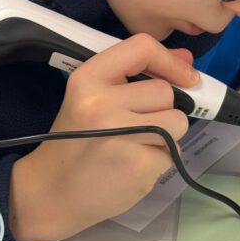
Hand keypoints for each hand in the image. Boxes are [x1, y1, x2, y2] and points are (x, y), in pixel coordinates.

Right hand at [9, 36, 196, 240]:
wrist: (52, 192)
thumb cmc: (76, 140)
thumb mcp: (93, 97)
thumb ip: (137, 75)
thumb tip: (187, 61)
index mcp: (87, 79)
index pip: (142, 48)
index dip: (170, 61)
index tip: (186, 76)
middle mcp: (102, 103)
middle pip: (165, 92)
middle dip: (162, 110)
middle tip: (136, 126)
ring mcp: (121, 135)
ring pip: (177, 121)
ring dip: (167, 134)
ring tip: (137, 144)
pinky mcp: (138, 165)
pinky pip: (173, 152)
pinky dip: (159, 160)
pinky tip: (133, 165)